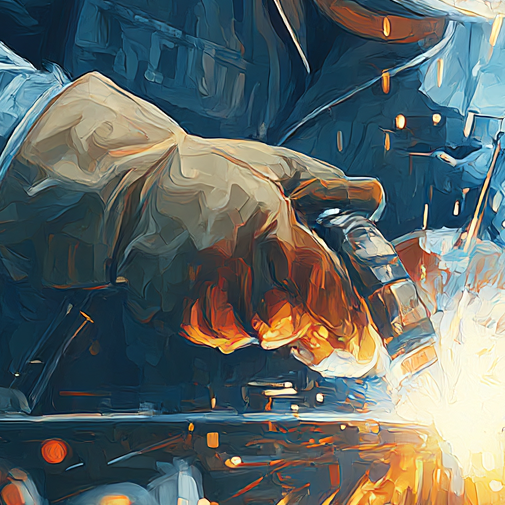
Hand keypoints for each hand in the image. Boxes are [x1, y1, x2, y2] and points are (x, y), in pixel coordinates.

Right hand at [0, 74, 383, 374]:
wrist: (129, 190)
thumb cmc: (207, 173)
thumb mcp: (273, 166)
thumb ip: (326, 186)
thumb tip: (375, 194)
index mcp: (266, 219)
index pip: (317, 280)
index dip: (341, 314)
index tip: (357, 337)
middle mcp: (235, 257)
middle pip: (286, 318)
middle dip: (305, 328)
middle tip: (317, 333)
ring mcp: (200, 286)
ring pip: (251, 334)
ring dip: (263, 326)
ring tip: (256, 298)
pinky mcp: (173, 308)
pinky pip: (214, 337)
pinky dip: (227, 327)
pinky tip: (223, 298)